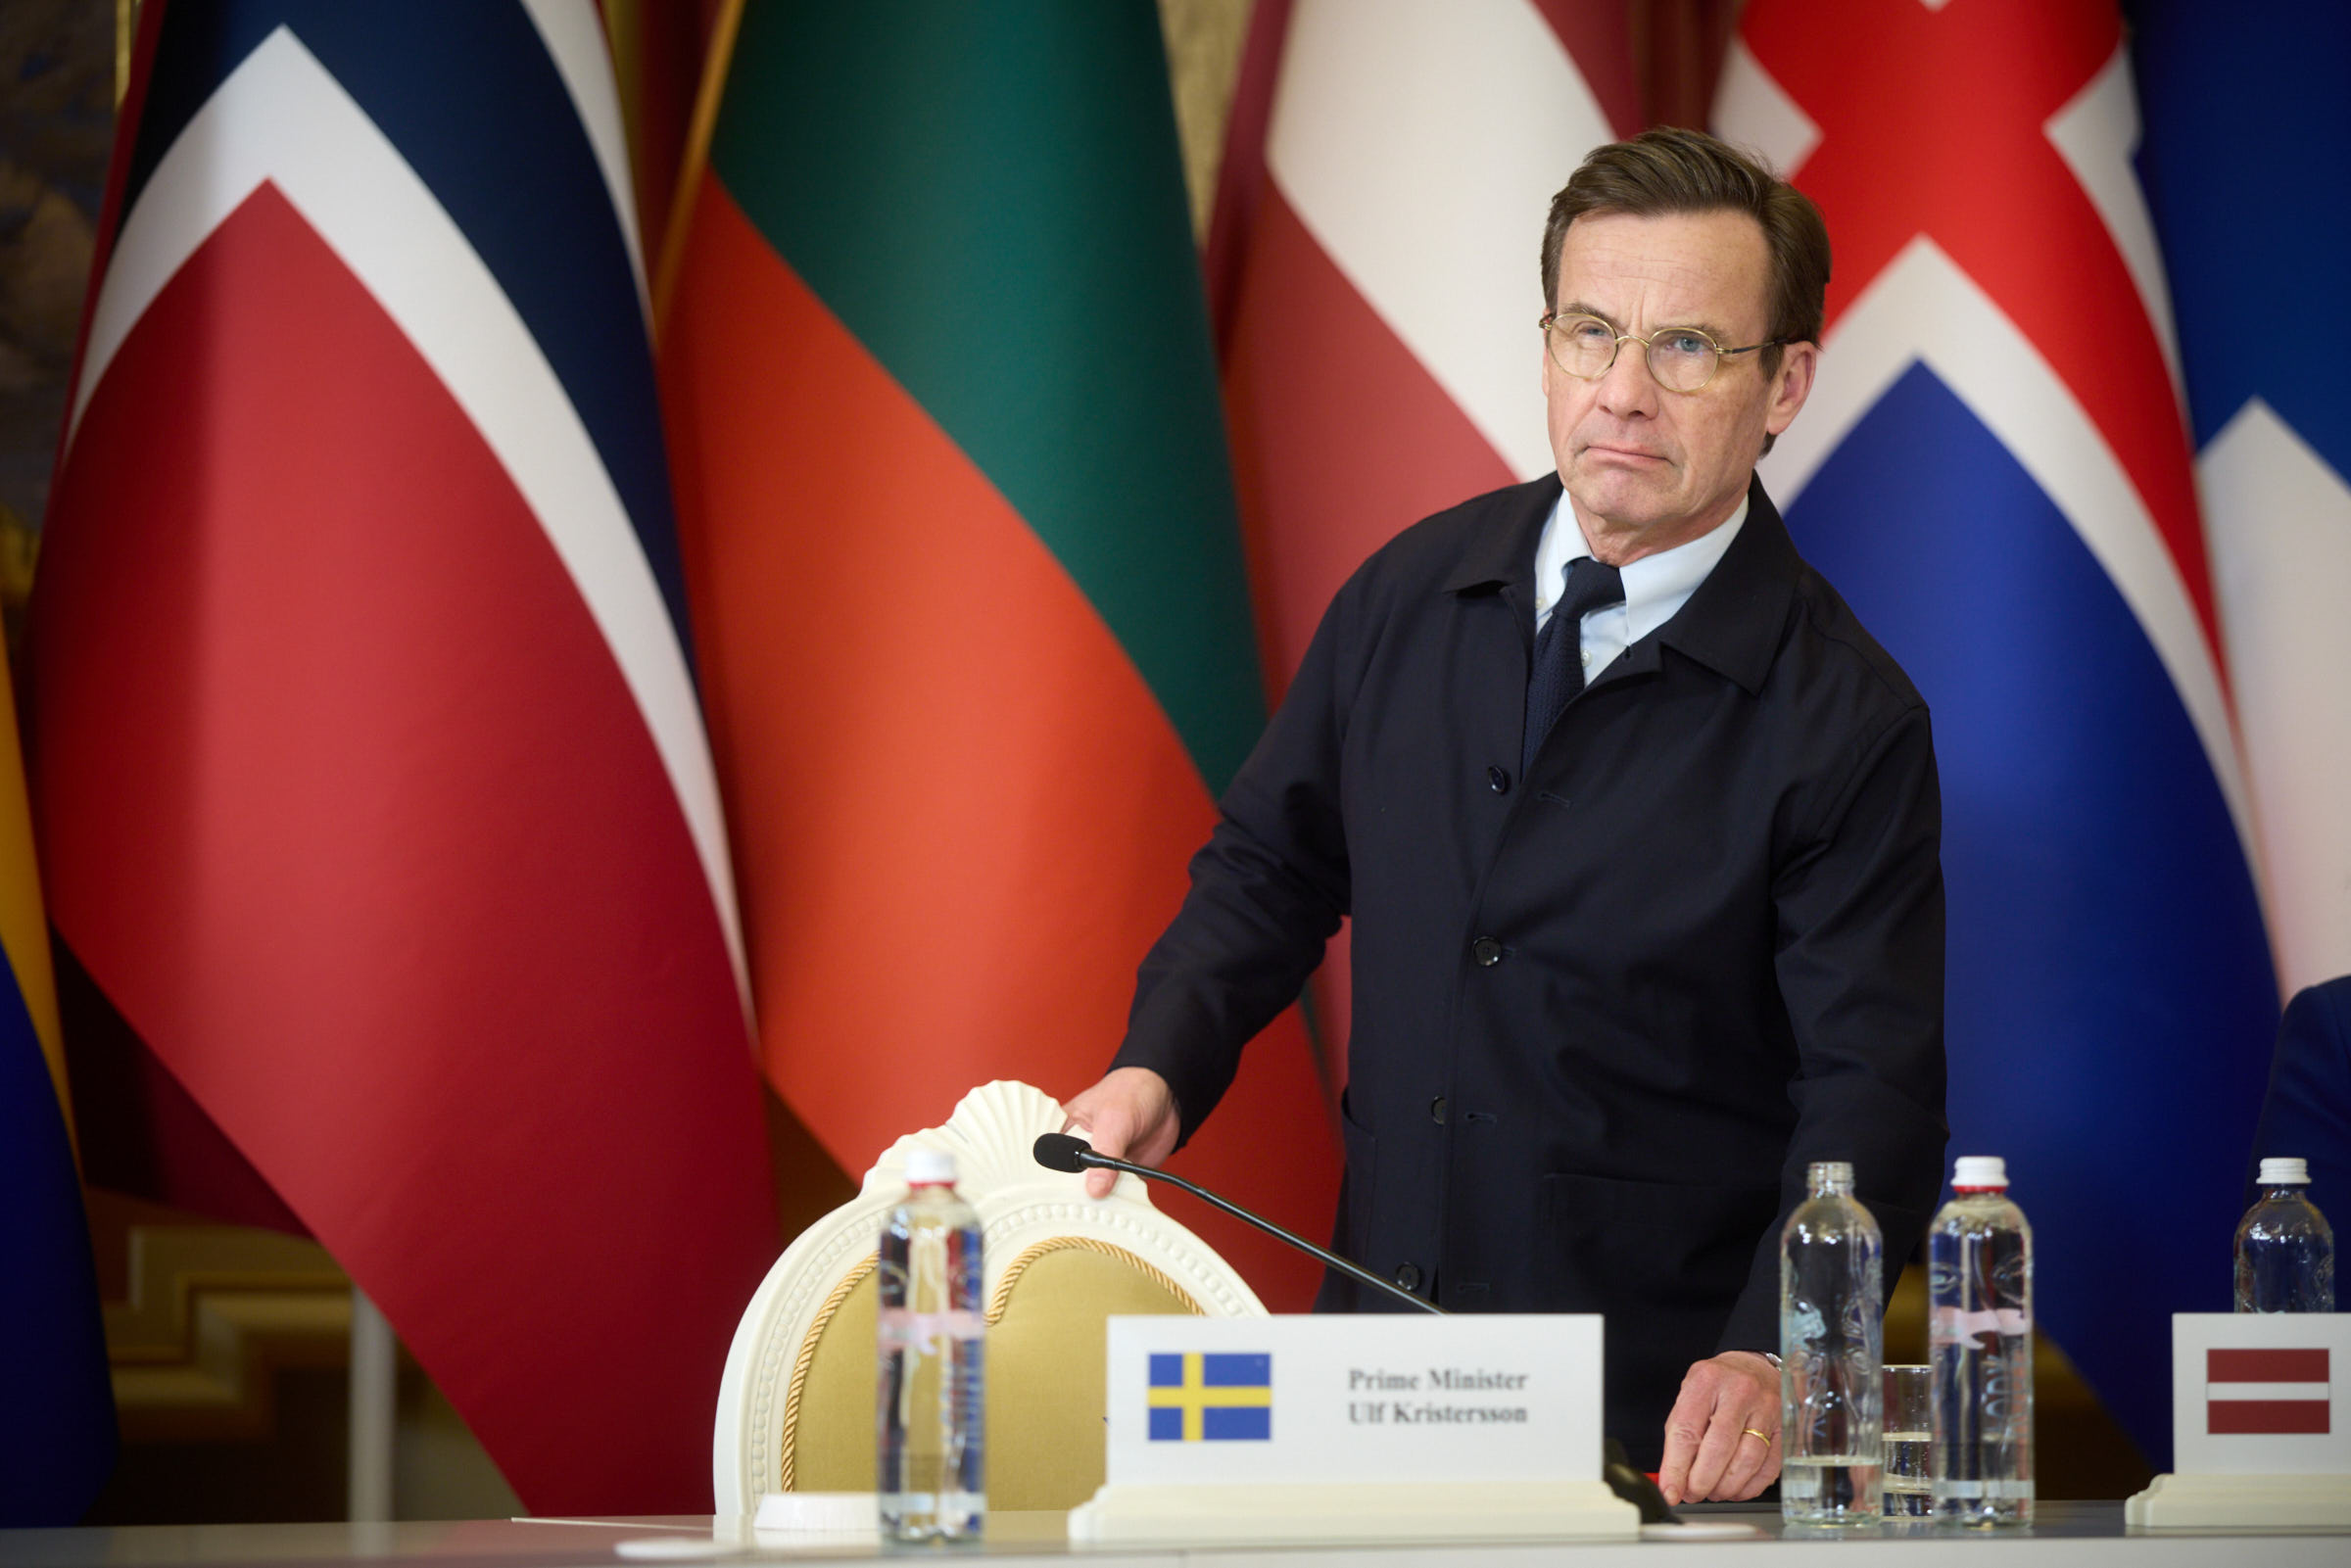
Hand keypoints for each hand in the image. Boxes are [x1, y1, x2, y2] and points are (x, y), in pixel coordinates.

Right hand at [1060, 1068, 1180, 1198]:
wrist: (1167, 1097)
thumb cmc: (1131, 1092)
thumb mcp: (1114, 1118)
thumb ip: (1105, 1151)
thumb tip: (1095, 1188)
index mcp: (1064, 1132)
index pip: (1048, 1162)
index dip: (1049, 1183)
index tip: (1055, 1200)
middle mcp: (1079, 1153)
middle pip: (1068, 1185)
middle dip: (1075, 1198)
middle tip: (1081, 1206)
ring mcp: (1100, 1167)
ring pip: (1093, 1194)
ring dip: (1100, 1203)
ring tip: (1102, 1209)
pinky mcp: (1120, 1177)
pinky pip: (1118, 1196)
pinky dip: (1121, 1202)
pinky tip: (1121, 1204)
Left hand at [1656, 1350, 1780, 1504]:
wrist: (1754, 1367)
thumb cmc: (1718, 1385)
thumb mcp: (1691, 1396)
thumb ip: (1680, 1436)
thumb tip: (1672, 1480)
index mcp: (1707, 1381)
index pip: (1688, 1430)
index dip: (1677, 1467)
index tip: (1671, 1491)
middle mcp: (1740, 1392)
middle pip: (1720, 1448)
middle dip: (1703, 1480)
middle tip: (1692, 1494)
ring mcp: (1767, 1409)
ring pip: (1748, 1460)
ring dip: (1727, 1486)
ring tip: (1713, 1491)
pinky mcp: (1785, 1428)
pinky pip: (1770, 1467)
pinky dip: (1750, 1486)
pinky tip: (1736, 1488)